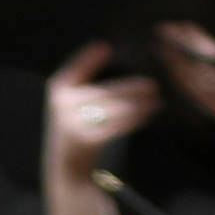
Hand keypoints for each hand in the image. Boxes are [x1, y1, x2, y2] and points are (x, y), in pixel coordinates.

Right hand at [44, 42, 159, 176]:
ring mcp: (72, 124)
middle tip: (153, 85)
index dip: (88, 59)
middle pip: (104, 93)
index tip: (106, 47)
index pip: (73, 70)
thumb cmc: (77, 128)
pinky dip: (134, 119)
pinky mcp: (87, 140)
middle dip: (130, 89)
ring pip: (113, 109)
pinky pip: (116, 126)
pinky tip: (148, 114)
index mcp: (58, 92)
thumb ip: (87, 84)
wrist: (66, 167)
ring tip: (156, 100)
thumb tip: (111, 55)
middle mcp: (62, 106)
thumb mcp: (73, 103)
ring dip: (138, 104)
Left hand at [157, 15, 214, 153]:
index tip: (184, 25)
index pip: (212, 55)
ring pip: (188, 84)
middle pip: (193, 68)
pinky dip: (181, 82)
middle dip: (177, 49)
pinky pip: (192, 96)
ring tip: (161, 47)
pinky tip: (172, 72)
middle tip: (163, 31)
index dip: (196, 40)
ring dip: (173, 65)